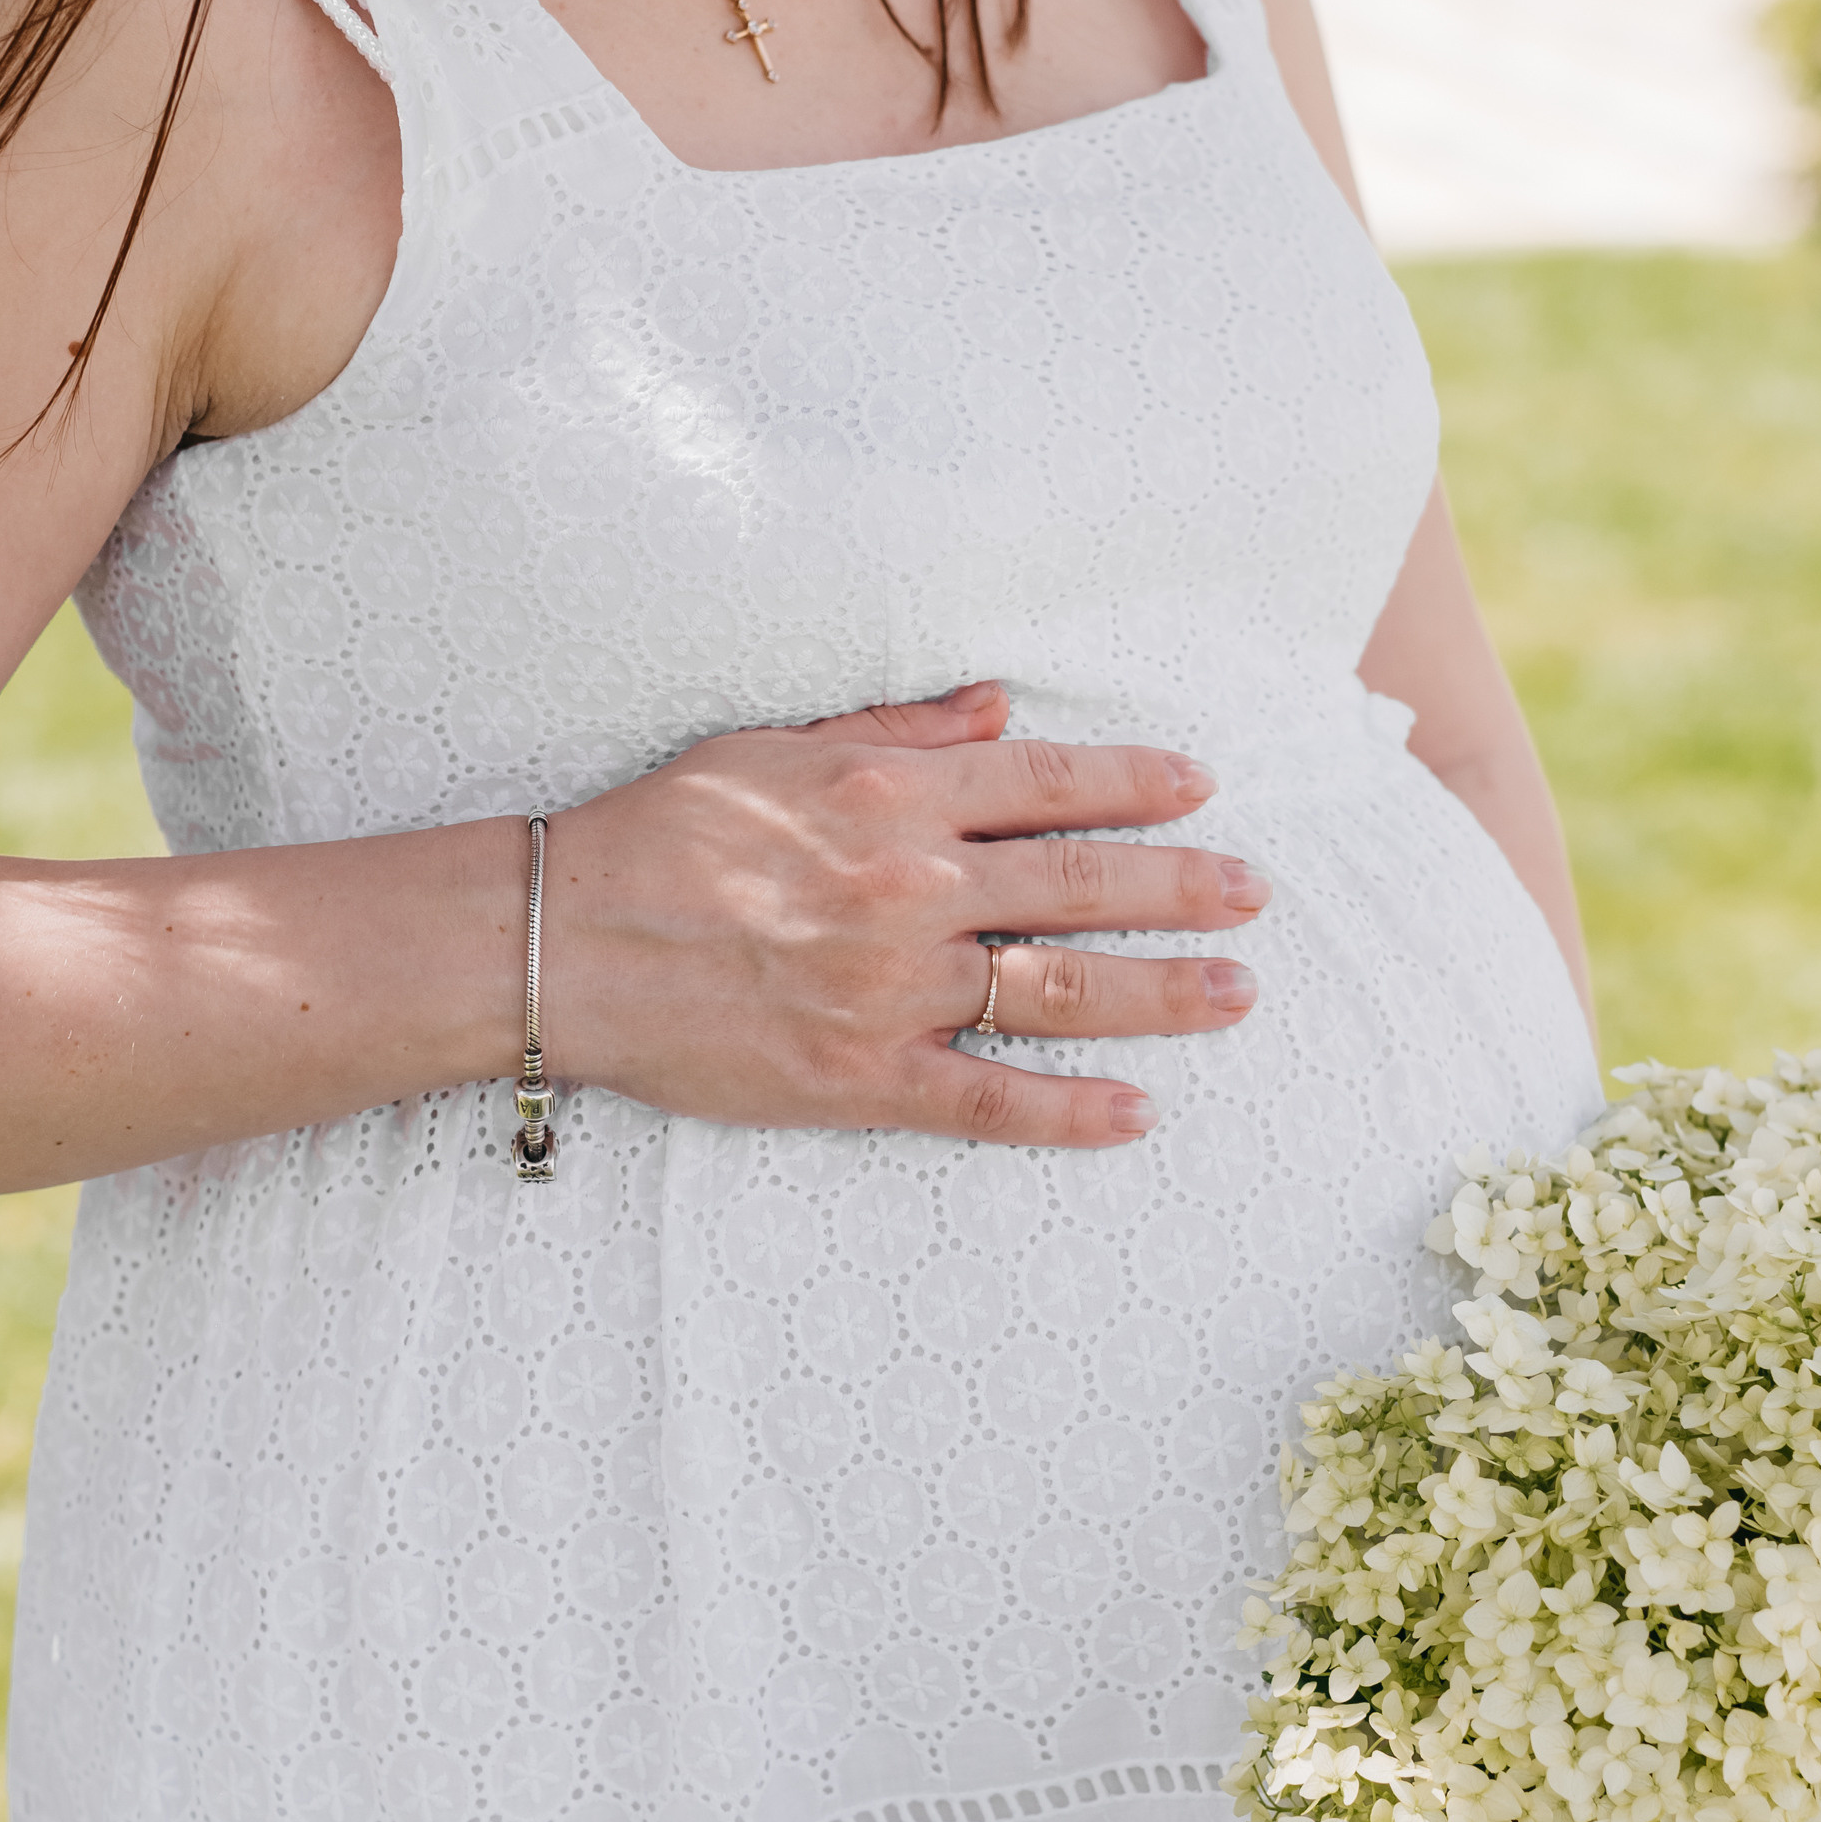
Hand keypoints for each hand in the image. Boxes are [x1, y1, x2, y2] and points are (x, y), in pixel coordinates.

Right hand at [552, 680, 1266, 1148]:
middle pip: (1082, 884)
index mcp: (894, 795)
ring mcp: (894, 989)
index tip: (1200, 787)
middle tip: (1254, 894)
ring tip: (1235, 993)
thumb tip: (999, 707)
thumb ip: (899, 726)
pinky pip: (989, 1101)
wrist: (566, 941)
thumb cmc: (662, 832)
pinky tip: (1138, 1115)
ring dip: (1162, 994)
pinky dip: (1069, 1114)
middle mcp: (912, 887)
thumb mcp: (777, 743)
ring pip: (1061, 990)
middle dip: (1183, 887)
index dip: (1136, 782)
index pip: (1049, 781)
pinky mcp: (863, 1076)